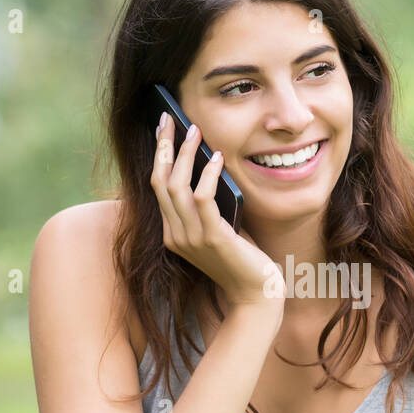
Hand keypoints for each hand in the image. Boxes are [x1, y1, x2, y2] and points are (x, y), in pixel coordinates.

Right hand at [150, 113, 283, 313]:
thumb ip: (208, 206)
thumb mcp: (218, 229)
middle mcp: (175, 236)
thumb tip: (209, 164)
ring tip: (196, 131)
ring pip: (177, 186)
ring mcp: (191, 239)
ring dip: (185, 154)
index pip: (157, 187)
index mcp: (172, 234)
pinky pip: (204, 198)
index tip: (163, 128)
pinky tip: (217, 158)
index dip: (159, 155)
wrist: (256, 294)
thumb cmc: (242, 259)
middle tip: (170, 118)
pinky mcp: (213, 239)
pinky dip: (209, 174)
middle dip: (164, 146)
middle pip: (160, 181)